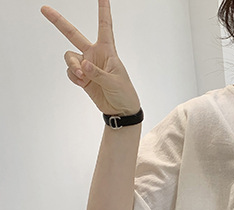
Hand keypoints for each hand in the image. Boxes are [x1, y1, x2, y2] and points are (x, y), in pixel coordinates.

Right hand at [41, 0, 139, 115]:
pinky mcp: (82, 77)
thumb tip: (83, 64)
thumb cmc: (124, 93)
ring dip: (73, 66)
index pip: (105, 26)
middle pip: (73, 35)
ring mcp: (86, 65)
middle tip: (44, 9)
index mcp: (107, 50)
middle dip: (58, 22)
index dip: (103, 10)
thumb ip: (97, 73)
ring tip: (83, 77)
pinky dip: (74, 78)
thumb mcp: (114, 81)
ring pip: (69, 57)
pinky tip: (83, 84)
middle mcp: (94, 54)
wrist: (121, 110)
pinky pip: (70, 72)